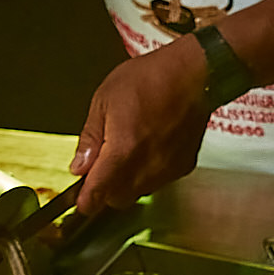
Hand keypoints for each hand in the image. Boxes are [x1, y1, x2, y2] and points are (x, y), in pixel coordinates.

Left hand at [69, 39, 210, 215]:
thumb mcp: (104, 100)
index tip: (80, 199)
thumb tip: (80, 165)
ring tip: (128, 150)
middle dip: (106, 189)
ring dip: (128, 182)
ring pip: (139, 192)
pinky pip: (159, 181)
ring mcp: (167, 169)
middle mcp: (146, 166)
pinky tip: (148, 149)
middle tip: (101, 167)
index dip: (86, 200)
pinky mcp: (183, 166)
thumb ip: (91, 139)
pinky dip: (149, 174)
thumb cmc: (151, 79)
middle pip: (117, 199)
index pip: (98, 193)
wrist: (193, 74)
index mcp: (122, 150)